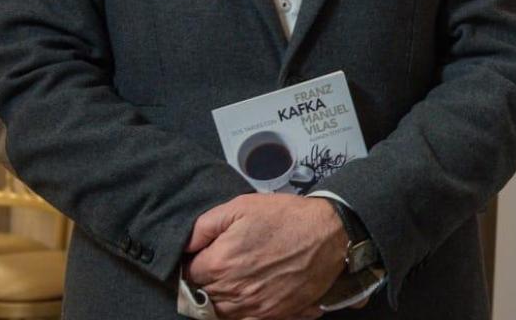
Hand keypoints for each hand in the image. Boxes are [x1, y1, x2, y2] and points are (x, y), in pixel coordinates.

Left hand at [183, 194, 344, 319]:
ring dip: (220, 299)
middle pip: (201, 296)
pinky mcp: (272, 314)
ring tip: (234, 281)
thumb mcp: (242, 206)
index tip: (204, 255)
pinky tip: (248, 296)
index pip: (188, 274)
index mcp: (220, 263)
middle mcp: (232, 290)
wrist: (331, 233)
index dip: (194, 263)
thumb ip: (204, 225)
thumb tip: (184, 245)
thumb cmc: (287, 217)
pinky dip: (240, 312)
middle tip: (220, 266)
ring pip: (219, 312)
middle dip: (205, 282)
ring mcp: (253, 305)